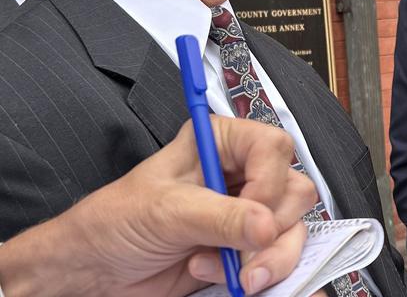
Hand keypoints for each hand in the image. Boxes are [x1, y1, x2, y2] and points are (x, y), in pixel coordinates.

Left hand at [0, 116, 315, 295]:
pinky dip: (264, 274)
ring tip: (229, 272)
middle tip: (243, 247)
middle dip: (271, 226)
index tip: (252, 212)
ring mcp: (247, 214)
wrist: (96, 271)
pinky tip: (229, 279)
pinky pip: (282, 258)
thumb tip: (266, 225)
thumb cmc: (115, 222)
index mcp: (222, 143)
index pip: (273, 147)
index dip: (270, 180)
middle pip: (294, 190)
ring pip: (294, 228)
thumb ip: (220, 217)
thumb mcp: (167, 212)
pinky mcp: (247, 248)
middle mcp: (241, 175)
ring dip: (267, 257)